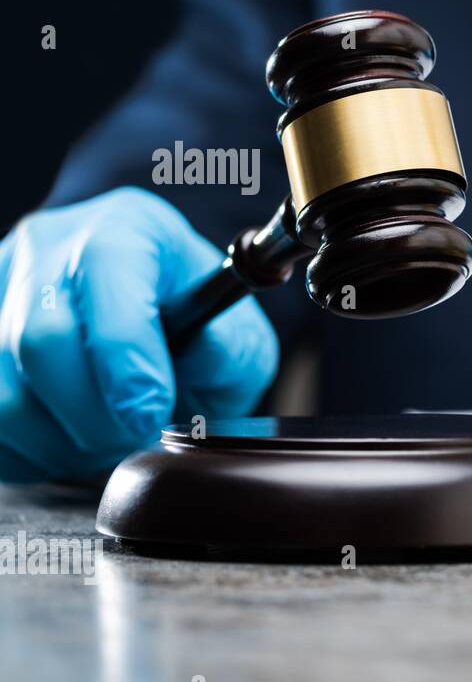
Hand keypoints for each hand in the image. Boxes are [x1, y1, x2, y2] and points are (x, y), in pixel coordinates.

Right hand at [0, 187, 277, 481]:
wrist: (146, 313)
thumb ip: (229, 349)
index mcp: (124, 230)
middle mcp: (46, 249)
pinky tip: (68, 441)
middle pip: (40, 341)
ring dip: (59, 441)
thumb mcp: (237, 333)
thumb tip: (204, 356)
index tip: (150, 415)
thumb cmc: (193, 323)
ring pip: (3, 393)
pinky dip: (30, 451)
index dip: (126, 360)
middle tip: (135, 436)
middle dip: (94, 415)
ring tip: (106, 441)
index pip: (105, 280)